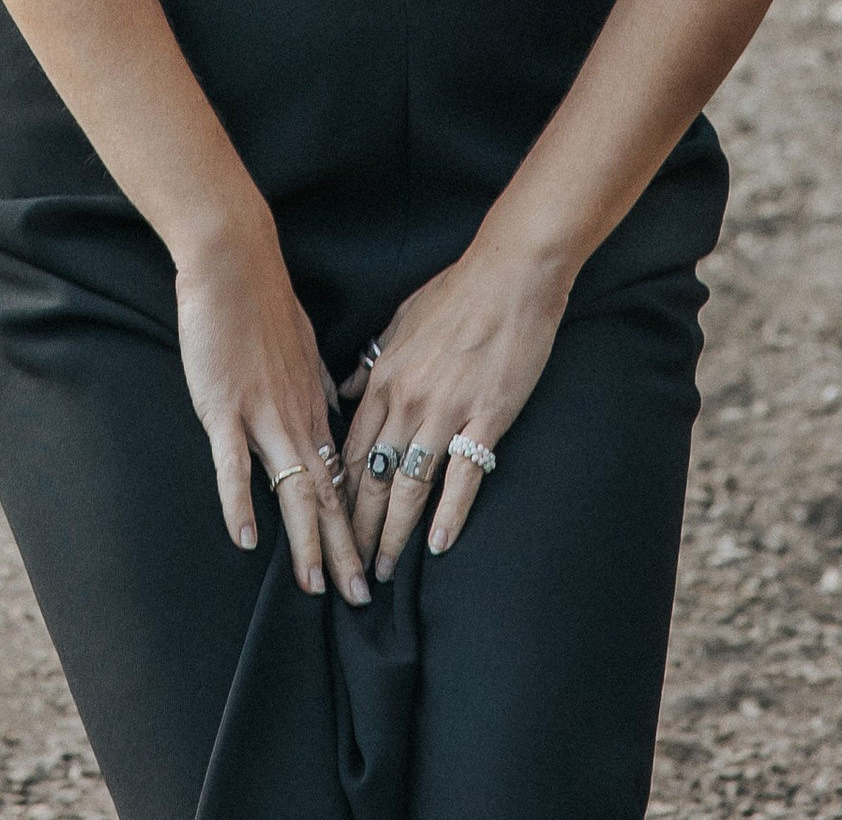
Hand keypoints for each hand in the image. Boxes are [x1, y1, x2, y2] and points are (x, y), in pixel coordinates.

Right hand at [176, 220, 368, 603]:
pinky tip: (247, 539)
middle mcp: (297, 416)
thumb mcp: (301, 346)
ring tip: (316, 587)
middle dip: (344, 550)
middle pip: (329, 495)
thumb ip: (315, 384)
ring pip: (294, 489)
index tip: (368, 562)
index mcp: (314, 404)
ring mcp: (262, 413)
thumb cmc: (262, 299)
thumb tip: (329, 409)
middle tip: (359, 600)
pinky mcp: (225, 405)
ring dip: (307, 542)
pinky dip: (241, 503)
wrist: (234, 258)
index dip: (356, 524)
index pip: (342, 477)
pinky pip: (236, 463)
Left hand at [339, 235, 567, 572]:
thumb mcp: (402, 321)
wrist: (510, 273)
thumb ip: (372, 362)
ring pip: (408, 485)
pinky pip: (462, 476)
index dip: (339, 494)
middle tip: (350, 569)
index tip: (331, 528)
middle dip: (359, 527)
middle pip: (373, 477)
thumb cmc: (457, 292)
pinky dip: (449, 513)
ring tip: (385, 569)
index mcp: (384, 378)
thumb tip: (345, 389)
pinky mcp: (485, 418)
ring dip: (394, 533)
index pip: (351, 450)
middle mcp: (407, 399)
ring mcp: (445, 410)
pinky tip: (437, 543)